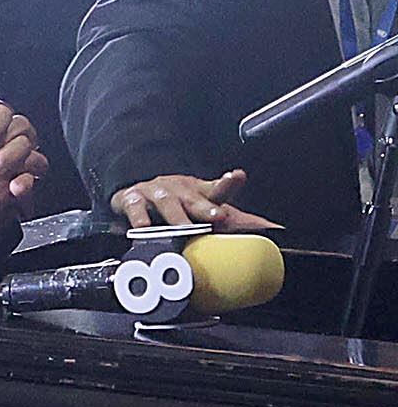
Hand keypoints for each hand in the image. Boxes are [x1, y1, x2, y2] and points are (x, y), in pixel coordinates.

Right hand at [111, 168, 276, 231]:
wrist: (134, 193)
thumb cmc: (176, 202)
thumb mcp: (206, 206)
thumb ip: (239, 220)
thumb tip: (275, 229)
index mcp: (200, 192)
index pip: (217, 189)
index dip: (227, 183)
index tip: (237, 177)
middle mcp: (179, 190)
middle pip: (194, 199)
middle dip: (205, 207)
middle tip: (217, 216)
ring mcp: (155, 193)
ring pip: (166, 203)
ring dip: (175, 216)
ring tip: (183, 228)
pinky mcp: (131, 199)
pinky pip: (134, 208)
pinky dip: (138, 217)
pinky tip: (142, 226)